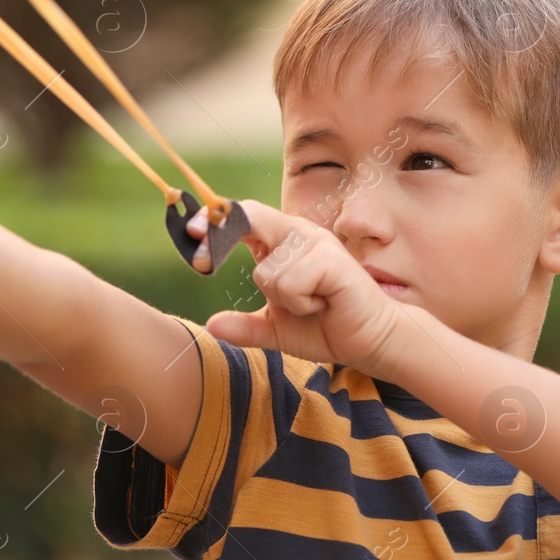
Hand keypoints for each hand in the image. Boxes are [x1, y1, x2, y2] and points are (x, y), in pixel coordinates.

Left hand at [190, 199, 411, 376]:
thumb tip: (211, 324)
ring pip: (267, 270)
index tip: (189, 234)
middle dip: (221, 236)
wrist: (369, 340)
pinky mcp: (332, 260)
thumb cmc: (324, 327)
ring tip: (310, 304)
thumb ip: (244, 327)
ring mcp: (317, 243)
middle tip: (201, 260)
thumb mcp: (275, 330)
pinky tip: (323, 304)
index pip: (243, 218)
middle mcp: (298, 234)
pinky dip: (300, 302)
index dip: (215, 221)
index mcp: (282, 242)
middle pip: (251, 218)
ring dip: (282, 300)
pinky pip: (290, 282)